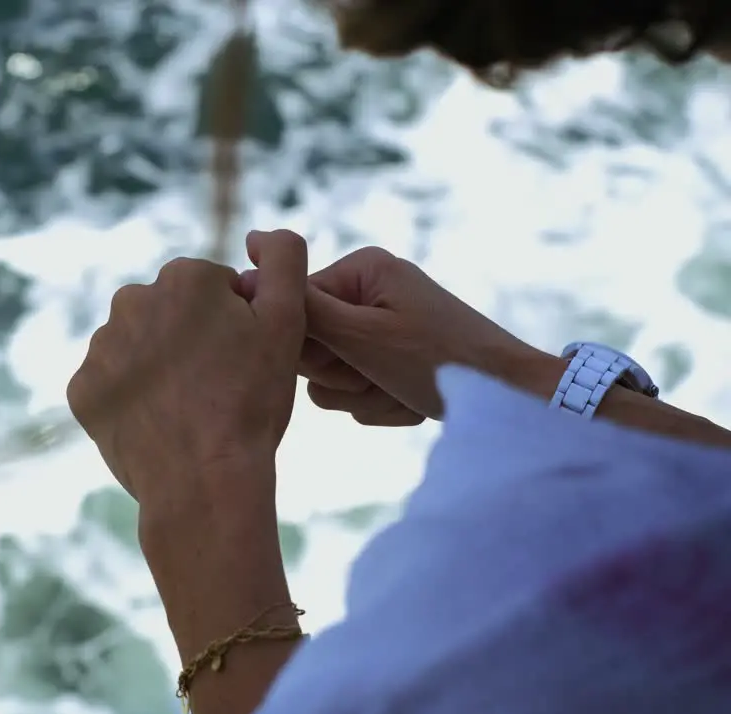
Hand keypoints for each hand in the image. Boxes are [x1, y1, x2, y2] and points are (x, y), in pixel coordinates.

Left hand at [67, 229, 308, 524]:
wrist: (203, 482)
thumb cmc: (251, 403)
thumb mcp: (288, 321)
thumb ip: (284, 259)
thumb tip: (259, 235)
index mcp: (183, 278)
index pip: (213, 292)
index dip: (235, 327)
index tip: (243, 362)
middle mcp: (131, 300)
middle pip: (171, 316)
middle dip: (192, 342)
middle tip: (218, 389)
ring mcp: (101, 347)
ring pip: (139, 350)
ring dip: (159, 370)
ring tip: (189, 410)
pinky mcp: (82, 390)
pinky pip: (111, 386)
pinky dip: (132, 401)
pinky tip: (159, 424)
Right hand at [243, 246, 548, 423]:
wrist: (508, 400)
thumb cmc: (439, 362)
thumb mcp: (362, 336)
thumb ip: (302, 308)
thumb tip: (245, 268)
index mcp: (359, 270)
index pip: (292, 313)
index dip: (315, 349)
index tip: (357, 358)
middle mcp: (366, 293)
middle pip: (309, 349)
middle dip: (344, 376)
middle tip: (384, 375)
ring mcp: (379, 330)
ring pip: (329, 380)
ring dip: (364, 396)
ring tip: (403, 389)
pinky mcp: (390, 362)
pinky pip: (356, 394)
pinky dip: (382, 405)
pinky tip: (413, 400)